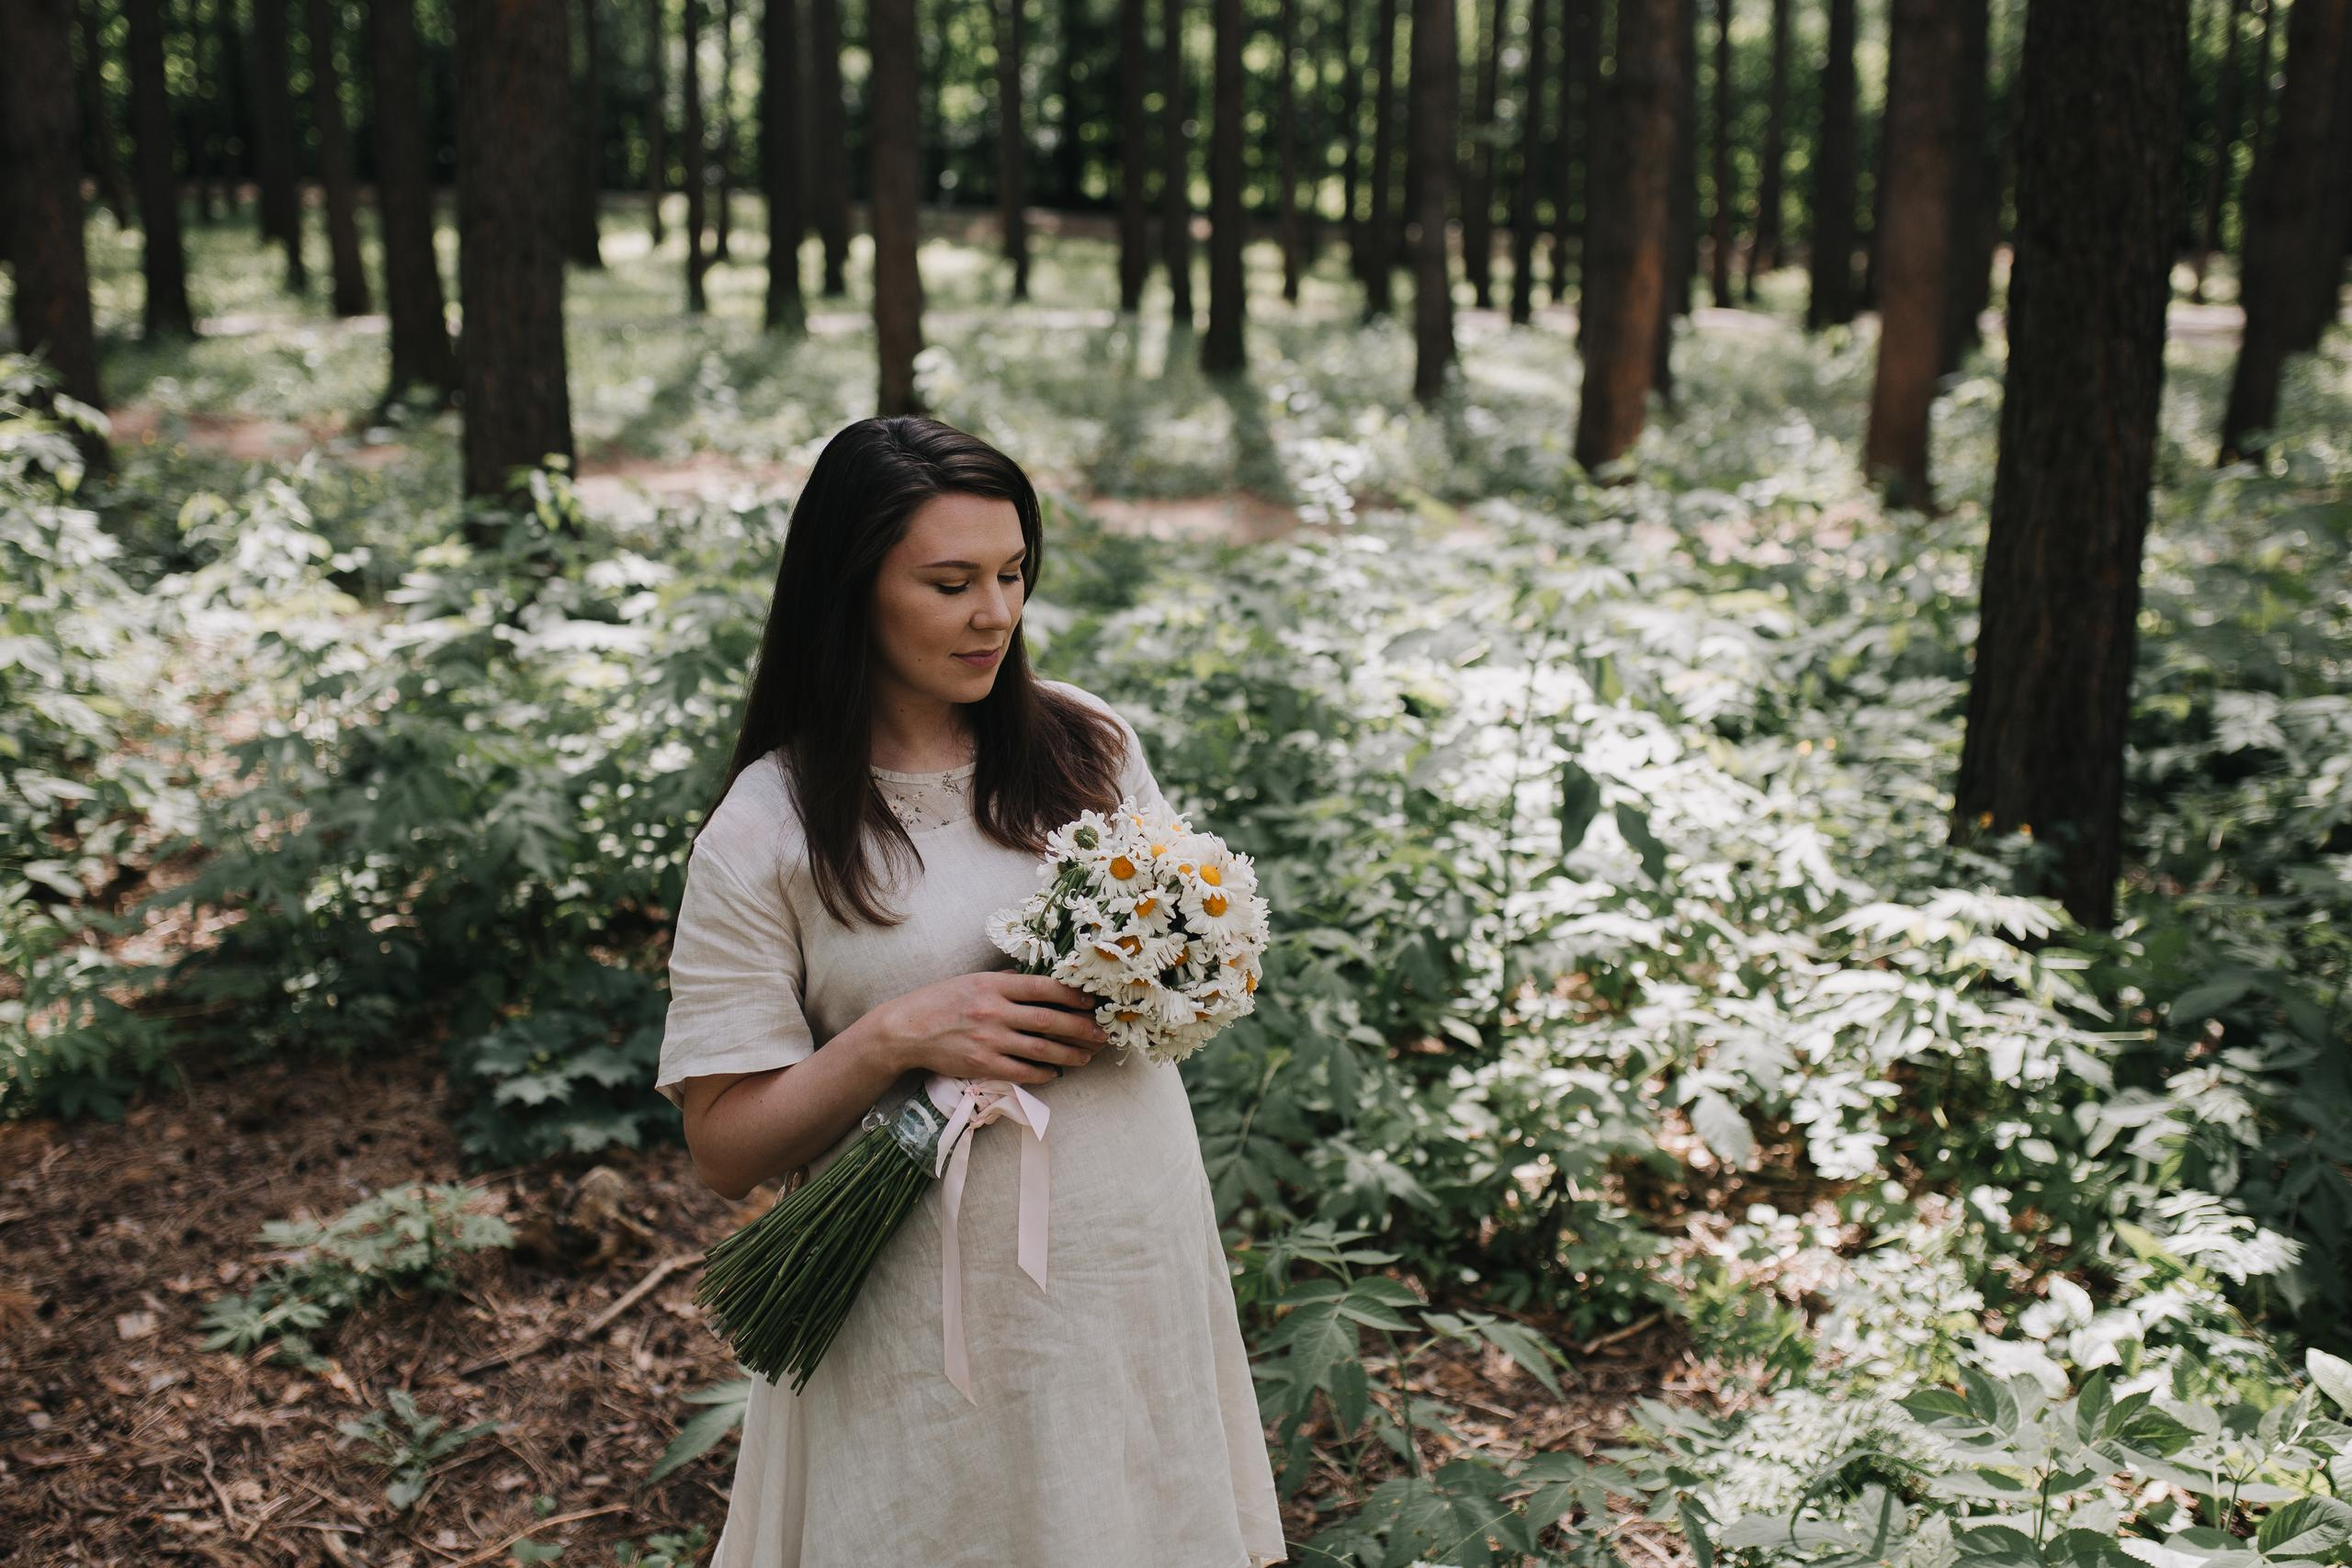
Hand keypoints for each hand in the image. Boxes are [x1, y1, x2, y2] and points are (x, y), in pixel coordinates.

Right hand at [880, 971, 1111, 1084]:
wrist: (906, 1029)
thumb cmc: (940, 1001)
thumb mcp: (972, 980)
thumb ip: (1005, 983)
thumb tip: (1038, 983)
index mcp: (993, 985)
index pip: (1043, 988)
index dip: (1072, 994)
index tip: (1091, 1000)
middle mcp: (994, 1011)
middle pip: (1049, 1020)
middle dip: (1081, 1028)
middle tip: (1101, 1033)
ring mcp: (989, 1040)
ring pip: (1041, 1049)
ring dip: (1069, 1054)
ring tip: (1087, 1056)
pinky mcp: (982, 1065)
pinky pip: (1021, 1072)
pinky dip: (1042, 1073)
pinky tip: (1055, 1073)